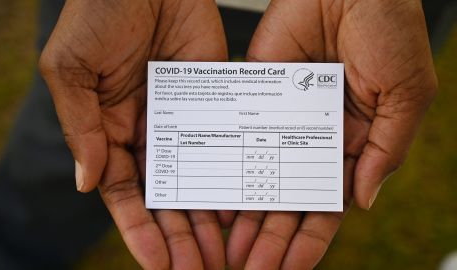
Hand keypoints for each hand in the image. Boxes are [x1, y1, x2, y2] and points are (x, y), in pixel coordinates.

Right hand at [39, 0, 228, 268]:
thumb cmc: (98, 17)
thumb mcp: (71, 71)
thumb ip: (80, 128)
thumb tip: (90, 184)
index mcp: (110, 131)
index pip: (125, 194)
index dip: (139, 229)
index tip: (158, 263)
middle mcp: (148, 133)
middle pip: (165, 196)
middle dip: (179, 236)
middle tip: (200, 269)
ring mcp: (184, 120)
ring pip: (197, 179)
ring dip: (206, 218)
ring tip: (222, 254)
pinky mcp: (213, 101)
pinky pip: (223, 145)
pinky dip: (231, 175)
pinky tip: (241, 206)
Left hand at [226, 0, 436, 268]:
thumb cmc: (388, 30)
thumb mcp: (404, 95)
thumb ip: (384, 150)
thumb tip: (362, 200)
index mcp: (352, 143)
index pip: (327, 203)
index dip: (310, 238)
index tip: (292, 267)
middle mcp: (313, 139)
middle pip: (288, 199)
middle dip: (272, 236)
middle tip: (252, 266)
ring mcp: (283, 121)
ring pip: (261, 177)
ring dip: (248, 213)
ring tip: (230, 248)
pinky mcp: (258, 98)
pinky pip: (242, 139)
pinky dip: (231, 169)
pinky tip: (217, 198)